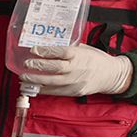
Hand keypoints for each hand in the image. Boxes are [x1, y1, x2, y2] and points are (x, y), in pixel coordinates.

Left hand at [19, 44, 133, 96]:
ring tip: (24, 78)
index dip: (46, 51)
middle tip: (26, 64)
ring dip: (36, 80)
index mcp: (79, 55)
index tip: (34, 50)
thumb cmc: (96, 59)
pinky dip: (43, 90)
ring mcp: (76, 82)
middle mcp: (77, 69)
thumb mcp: (84, 49)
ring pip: (53, 82)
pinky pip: (56, 92)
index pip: (60, 52)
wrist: (112, 75)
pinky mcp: (74, 92)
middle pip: (55, 68)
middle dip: (38, 66)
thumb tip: (50, 45)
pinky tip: (34, 87)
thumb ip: (69, 48)